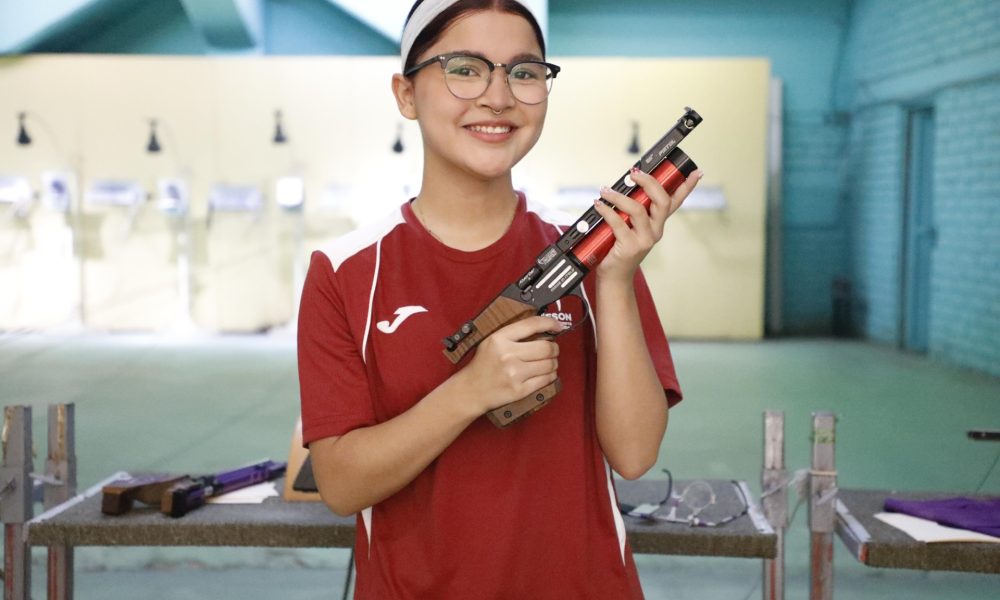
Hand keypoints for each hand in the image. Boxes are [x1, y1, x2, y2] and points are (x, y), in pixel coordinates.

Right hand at [459, 316, 561, 413]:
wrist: (471, 390)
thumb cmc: (482, 364)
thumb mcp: (491, 341)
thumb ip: (513, 334)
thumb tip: (542, 328)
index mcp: (500, 338)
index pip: (532, 325)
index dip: (550, 323)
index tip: (557, 327)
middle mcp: (507, 355)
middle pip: (546, 347)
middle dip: (554, 348)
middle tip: (553, 349)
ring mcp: (514, 374)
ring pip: (549, 364)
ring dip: (553, 363)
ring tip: (548, 362)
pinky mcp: (519, 390)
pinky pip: (545, 380)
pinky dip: (550, 376)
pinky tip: (546, 374)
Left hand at [592, 167, 702, 282]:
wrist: (615, 277)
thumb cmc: (620, 248)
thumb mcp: (631, 227)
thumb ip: (632, 210)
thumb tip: (621, 186)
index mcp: (658, 223)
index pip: (675, 202)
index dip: (687, 187)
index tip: (696, 172)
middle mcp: (655, 231)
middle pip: (661, 201)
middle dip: (648, 182)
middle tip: (633, 173)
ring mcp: (644, 239)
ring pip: (637, 210)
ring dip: (619, 196)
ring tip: (605, 190)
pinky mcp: (630, 247)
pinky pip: (618, 223)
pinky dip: (606, 211)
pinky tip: (598, 205)